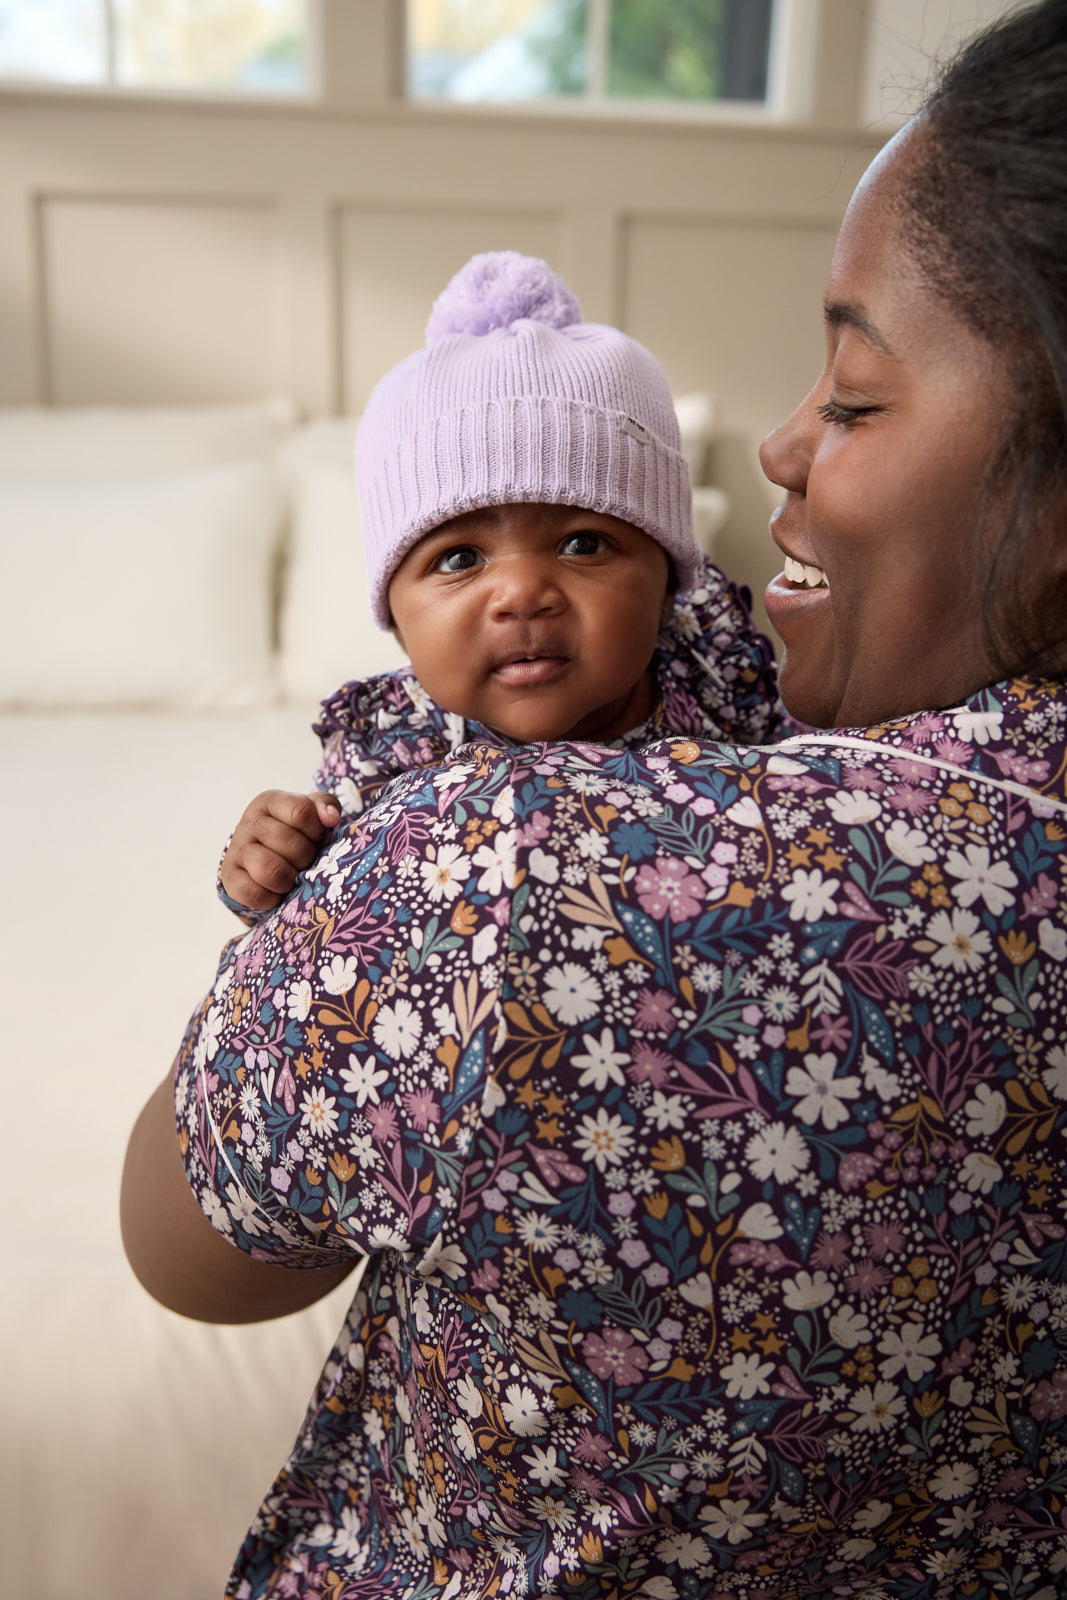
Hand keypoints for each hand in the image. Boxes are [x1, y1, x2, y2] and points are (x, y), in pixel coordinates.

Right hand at [220, 790, 340, 911]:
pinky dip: (271, 899)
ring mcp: (236, 850)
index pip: (301, 812)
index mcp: (270, 802)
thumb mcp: (310, 813)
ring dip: (289, 880)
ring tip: (292, 879)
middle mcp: (249, 823)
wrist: (261, 856)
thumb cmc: (294, 832)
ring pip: (271, 871)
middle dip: (306, 858)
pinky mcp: (229, 878)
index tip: (317, 839)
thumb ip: (326, 805)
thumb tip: (331, 817)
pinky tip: (276, 893)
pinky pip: (253, 894)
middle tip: (305, 862)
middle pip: (290, 845)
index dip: (317, 831)